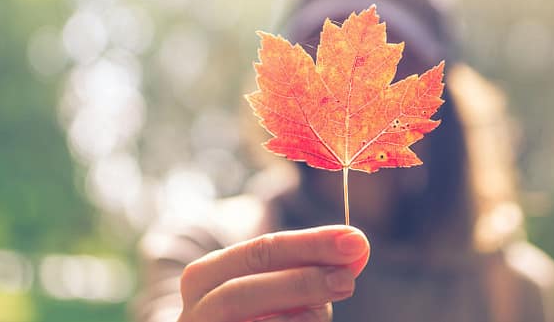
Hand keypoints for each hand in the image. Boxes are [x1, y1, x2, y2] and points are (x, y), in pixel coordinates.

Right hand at [178, 225, 369, 321]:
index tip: (355, 240)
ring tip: (324, 312)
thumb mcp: (278, 283)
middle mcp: (195, 312)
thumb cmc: (256, 312)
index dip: (309, 244)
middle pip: (243, 292)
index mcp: (204, 277)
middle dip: (302, 283)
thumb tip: (358, 247)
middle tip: (347, 280)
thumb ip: (311, 265)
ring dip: (302, 318)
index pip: (258, 251)